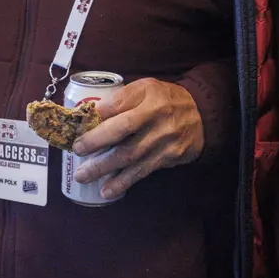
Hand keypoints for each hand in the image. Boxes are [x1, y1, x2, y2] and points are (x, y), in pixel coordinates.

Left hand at [70, 78, 203, 200]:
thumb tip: (91, 115)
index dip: (98, 115)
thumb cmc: (165, 100)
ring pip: (131, 155)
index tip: (77, 124)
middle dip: (96, 142)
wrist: (202, 115)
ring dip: (105, 168)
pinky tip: (108, 190)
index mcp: (149, 94)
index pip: (119, 103)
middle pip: (123, 131)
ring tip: (83, 176)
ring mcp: (165, 138)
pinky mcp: (169, 157)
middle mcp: (157, 116)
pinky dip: (124, 181)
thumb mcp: (146, 88)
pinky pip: (143, 171)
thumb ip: (122, 98)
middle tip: (76, 151)